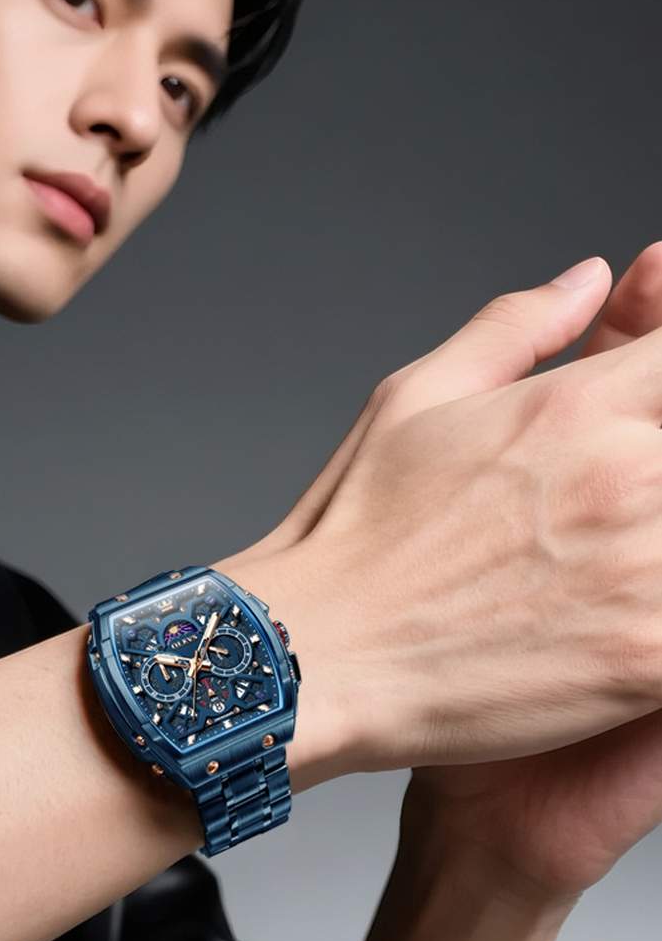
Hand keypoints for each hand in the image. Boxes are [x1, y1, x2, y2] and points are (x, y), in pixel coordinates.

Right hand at [405, 243, 661, 904]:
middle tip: (623, 499)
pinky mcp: (647, 658)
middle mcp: (626, 477)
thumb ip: (517, 328)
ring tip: (617, 557)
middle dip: (661, 461)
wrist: (314, 659)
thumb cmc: (351, 538)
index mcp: (577, 406)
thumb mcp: (416, 397)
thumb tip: (587, 282)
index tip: (648, 410)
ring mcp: (646, 571)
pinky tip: (627, 617)